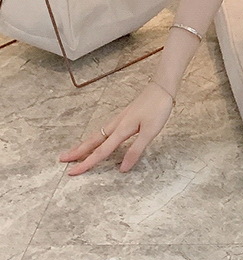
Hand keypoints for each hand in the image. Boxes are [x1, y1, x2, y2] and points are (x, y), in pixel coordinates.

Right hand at [57, 81, 174, 174]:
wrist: (162, 87)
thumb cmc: (158, 108)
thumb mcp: (150, 131)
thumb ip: (136, 149)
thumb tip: (122, 169)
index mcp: (121, 129)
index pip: (101, 151)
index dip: (86, 163)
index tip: (72, 172)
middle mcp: (117, 124)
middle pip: (93, 141)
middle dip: (77, 151)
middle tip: (62, 159)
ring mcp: (120, 119)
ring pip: (98, 134)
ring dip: (85, 144)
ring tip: (74, 152)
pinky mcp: (125, 115)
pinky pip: (105, 130)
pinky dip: (96, 137)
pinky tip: (98, 138)